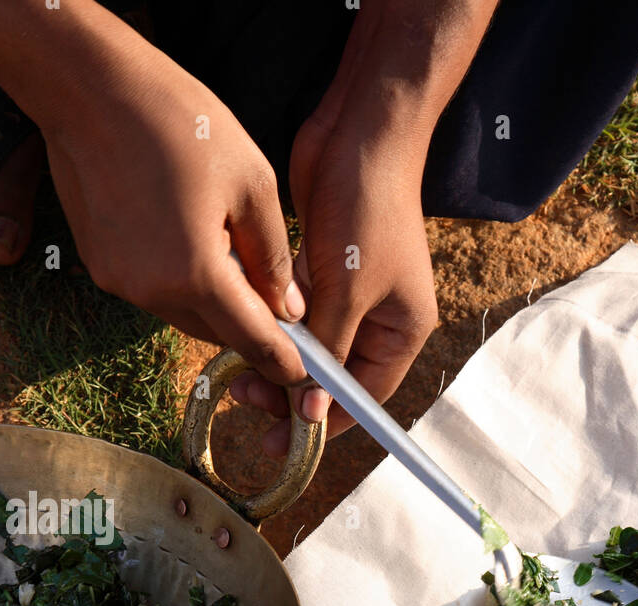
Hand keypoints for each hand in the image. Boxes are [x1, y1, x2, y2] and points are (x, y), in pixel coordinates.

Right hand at [37, 16, 305, 384]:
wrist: (91, 86)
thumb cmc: (179, 123)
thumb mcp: (253, 184)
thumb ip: (275, 258)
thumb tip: (291, 310)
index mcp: (197, 276)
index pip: (253, 341)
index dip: (283, 361)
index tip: (303, 374)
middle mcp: (153, 291)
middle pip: (218, 334)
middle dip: (250, 328)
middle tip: (278, 305)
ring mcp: (121, 282)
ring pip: (186, 315)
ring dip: (215, 304)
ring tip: (234, 258)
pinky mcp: (101, 266)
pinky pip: (154, 292)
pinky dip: (181, 282)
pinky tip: (192, 240)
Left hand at [229, 114, 438, 455]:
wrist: (361, 134)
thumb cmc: (367, 211)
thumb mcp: (346, 294)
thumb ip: (327, 354)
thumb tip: (308, 410)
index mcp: (402, 333)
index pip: (363, 399)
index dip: (321, 422)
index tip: (280, 440)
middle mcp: (381, 321)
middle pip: (334, 378)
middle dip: (290, 390)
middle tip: (244, 396)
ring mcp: (353, 296)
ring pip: (312, 347)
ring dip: (277, 357)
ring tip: (235, 368)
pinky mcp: (326, 271)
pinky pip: (299, 314)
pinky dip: (275, 324)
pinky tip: (245, 325)